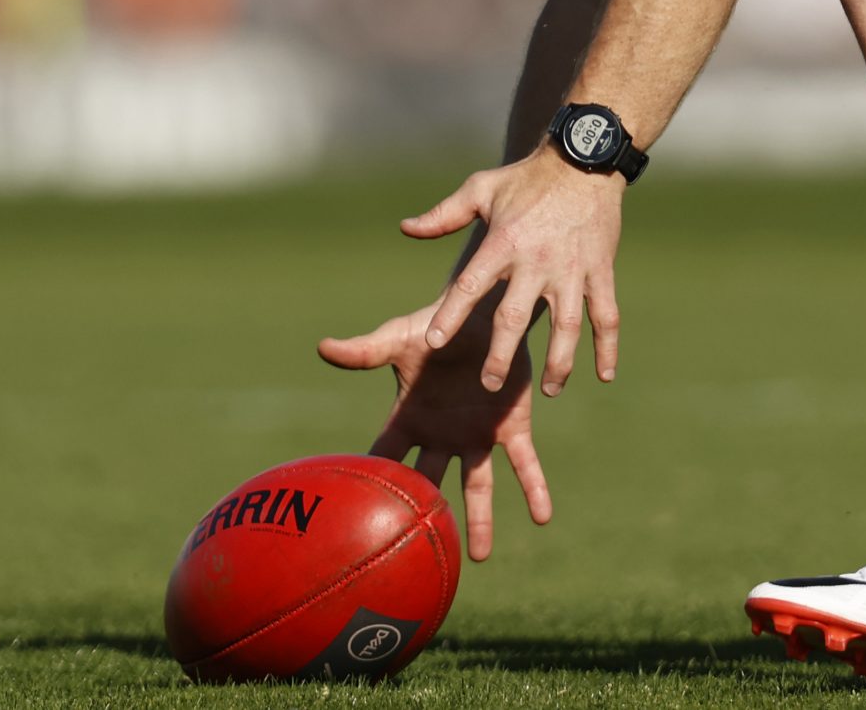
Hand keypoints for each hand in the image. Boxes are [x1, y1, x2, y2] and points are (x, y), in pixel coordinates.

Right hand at [317, 299, 551, 560]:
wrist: (483, 308)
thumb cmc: (435, 324)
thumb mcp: (398, 337)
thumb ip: (365, 351)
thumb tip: (322, 348)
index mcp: (410, 419)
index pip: (387, 458)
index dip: (375, 485)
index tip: (360, 523)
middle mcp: (442, 436)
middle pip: (430, 486)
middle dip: (423, 519)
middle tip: (415, 559)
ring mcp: (477, 434)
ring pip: (477, 486)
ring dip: (480, 520)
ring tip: (481, 557)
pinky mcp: (511, 425)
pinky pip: (523, 463)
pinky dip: (534, 488)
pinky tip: (543, 517)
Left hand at [404, 148, 624, 395]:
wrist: (584, 160)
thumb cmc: (526, 178)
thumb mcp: (481, 189)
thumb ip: (443, 215)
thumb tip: (405, 229)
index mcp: (503, 243)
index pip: (470, 285)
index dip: (450, 315)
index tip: (434, 342)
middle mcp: (537, 261)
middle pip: (515, 317)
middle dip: (501, 354)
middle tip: (489, 384)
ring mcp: (572, 269)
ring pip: (567, 326)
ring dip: (559, 362)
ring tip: (551, 390)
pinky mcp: (600, 271)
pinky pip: (606, 315)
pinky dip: (608, 346)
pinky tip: (605, 375)